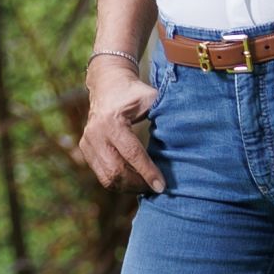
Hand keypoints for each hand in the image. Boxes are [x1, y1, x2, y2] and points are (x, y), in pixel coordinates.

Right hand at [73, 55, 164, 193]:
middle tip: (155, 187)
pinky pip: (102, 174)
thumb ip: (165, 114)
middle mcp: (95, 133)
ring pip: (107, 177)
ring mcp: (87, 142)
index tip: (161, 186)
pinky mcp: (85, 149)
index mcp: (112, 120)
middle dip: (138, 183)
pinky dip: (119, 181)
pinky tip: (133, 180)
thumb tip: (188, 135)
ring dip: (128, 186)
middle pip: (116, 170)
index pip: (131, 153)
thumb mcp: (151, 98)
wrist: (108, 85)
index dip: (148, 172)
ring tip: (145, 186)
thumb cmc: (134, 93)